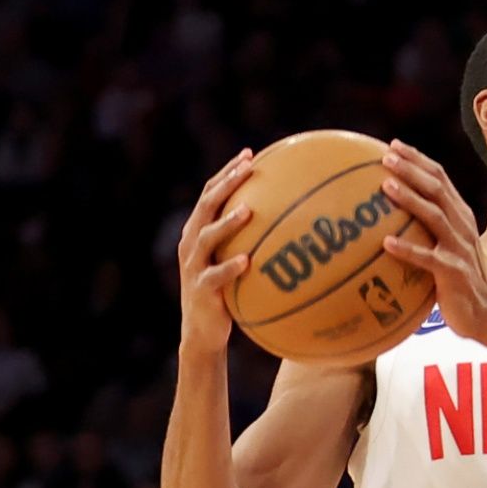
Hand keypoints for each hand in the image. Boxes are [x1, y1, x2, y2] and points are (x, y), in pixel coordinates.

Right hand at [175, 149, 258, 350]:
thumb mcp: (236, 262)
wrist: (204, 333)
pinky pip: (216, 276)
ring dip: (227, 223)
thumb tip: (294, 222)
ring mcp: (193, 266)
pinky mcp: (201, 290)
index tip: (250, 155)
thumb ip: (252, 241)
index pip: (210, 193)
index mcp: (199, 231)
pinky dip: (230, 267)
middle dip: (226, 183)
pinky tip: (247, 261)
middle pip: (207, 205)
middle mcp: (192, 243)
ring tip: (248, 212)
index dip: (227, 172)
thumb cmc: (228, 294)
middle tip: (248, 169)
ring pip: (206, 236)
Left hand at [376, 141, 486, 342]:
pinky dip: (408, 249)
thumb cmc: (457, 281)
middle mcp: (463, 227)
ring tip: (386, 186)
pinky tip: (387, 243)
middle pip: (438, 189)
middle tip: (386, 157)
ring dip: (410, 199)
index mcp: (461, 217)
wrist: (486, 314)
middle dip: (412, 170)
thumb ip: (427, 230)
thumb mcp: (446, 248)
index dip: (418, 160)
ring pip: (436, 216)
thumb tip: (387, 218)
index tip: (394, 146)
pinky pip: (429, 258)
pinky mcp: (454, 272)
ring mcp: (460, 249)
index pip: (441, 179)